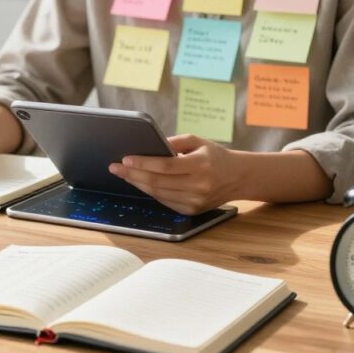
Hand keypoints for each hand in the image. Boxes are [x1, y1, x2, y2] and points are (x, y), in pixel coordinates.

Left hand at [107, 134, 238, 214]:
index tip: (125, 159)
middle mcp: (199, 185)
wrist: (238, 177)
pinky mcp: (192, 211)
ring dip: (137, 184)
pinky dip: (150, 192)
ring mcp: (195, 201)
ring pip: (158, 194)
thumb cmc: (215, 156)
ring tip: (123, 174)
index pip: (166, 166)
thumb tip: (150, 146)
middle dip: (132, 174)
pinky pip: (165, 201)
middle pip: (158, 182)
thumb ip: (174, 142)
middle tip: (114, 167)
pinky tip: (139, 183)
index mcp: (201, 165)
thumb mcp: (198, 141)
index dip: (143, 163)